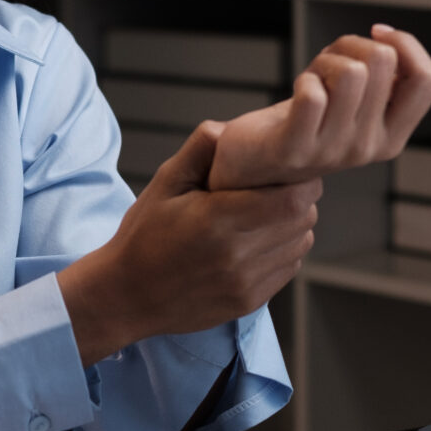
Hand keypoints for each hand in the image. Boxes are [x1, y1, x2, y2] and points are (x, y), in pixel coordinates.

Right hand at [58, 120, 319, 364]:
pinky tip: (259, 240)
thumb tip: (232, 129)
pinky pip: (289, 268)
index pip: (291, 199)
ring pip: (300, 243)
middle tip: (278, 187)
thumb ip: (200, 149)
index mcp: (216, 220)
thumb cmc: (144, 234)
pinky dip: (284, 249)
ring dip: (294, 224)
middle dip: (300, 198)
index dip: (299, 181)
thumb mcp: (164, 183)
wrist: (127, 296)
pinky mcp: (249, 301)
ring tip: (269, 213)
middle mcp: (236, 255)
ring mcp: (245, 282)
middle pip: (302, 219)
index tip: (285, 170)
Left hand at [207, 24, 430, 190]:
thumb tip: (387, 39)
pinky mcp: (295, 149)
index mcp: (392, 137)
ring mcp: (332, 151)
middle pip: (383, 61)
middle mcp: (368, 148)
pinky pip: (313, 94)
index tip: (377, 36)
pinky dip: (303, 80)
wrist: (258, 162)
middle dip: (353, 45)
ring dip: (327, 60)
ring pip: (352, 72)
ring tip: (315, 77)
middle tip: (331, 64)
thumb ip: (383, 77)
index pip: (428, 80)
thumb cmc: (309, 119)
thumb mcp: (357, 100)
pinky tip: (298, 92)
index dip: (405, 44)